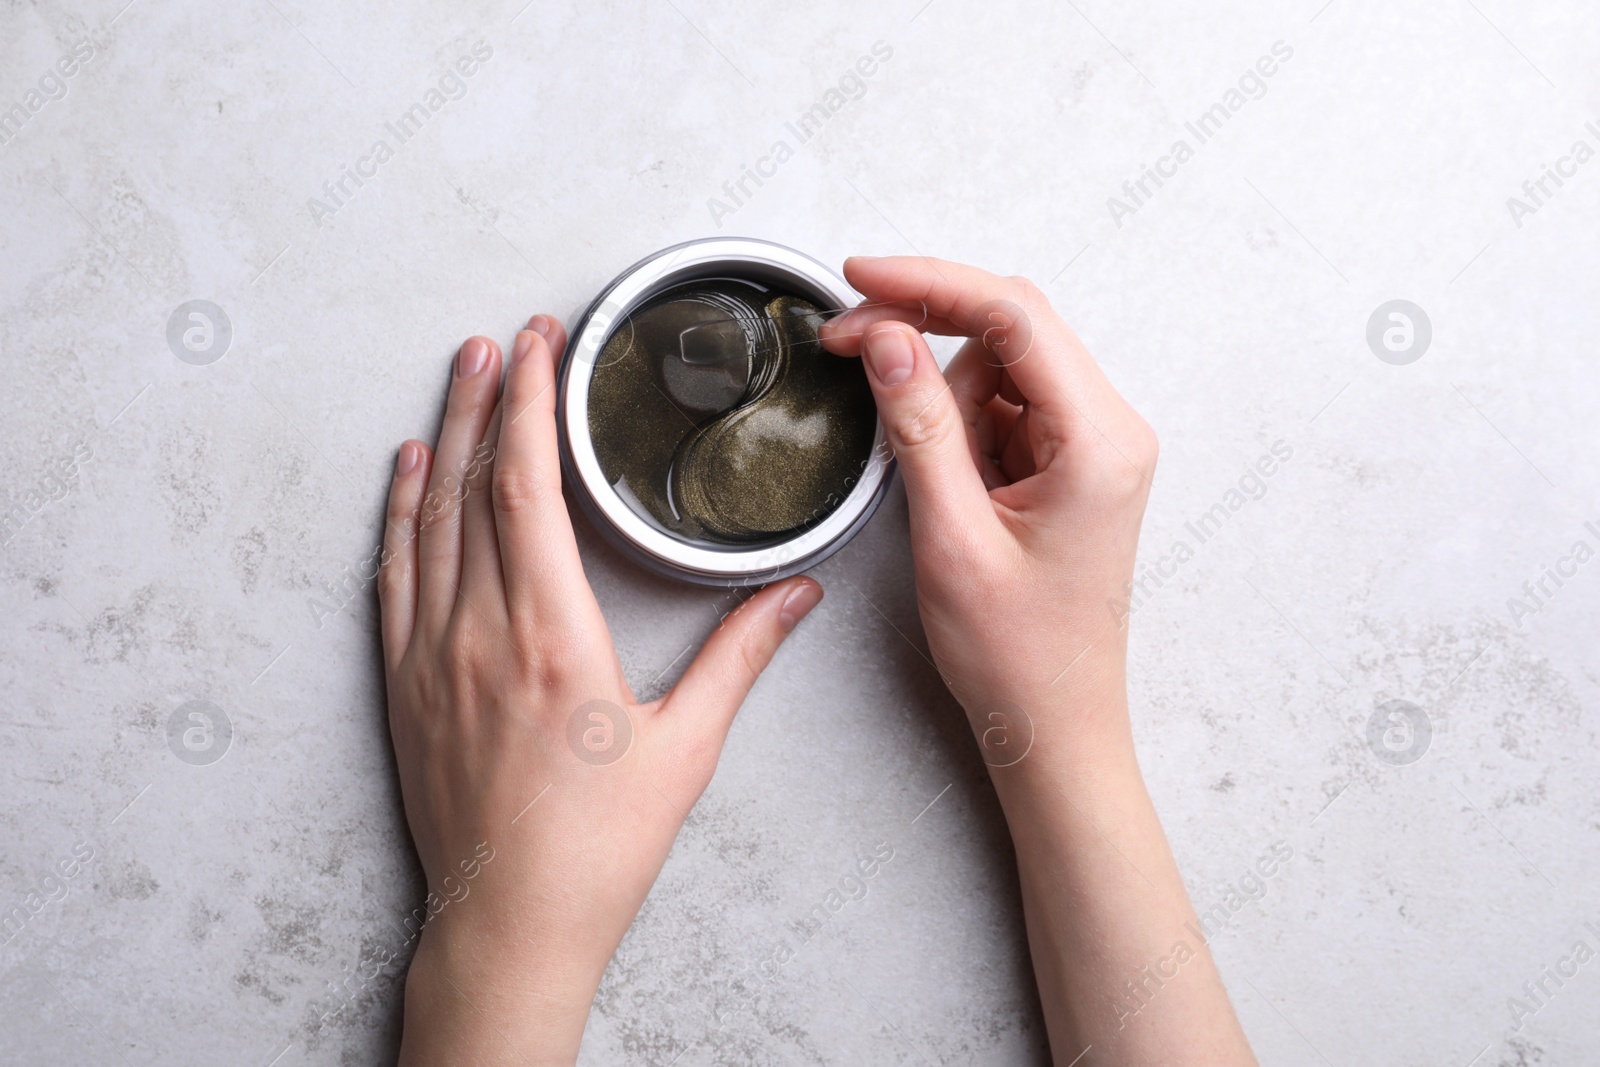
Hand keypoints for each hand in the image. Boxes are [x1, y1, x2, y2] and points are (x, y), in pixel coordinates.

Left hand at [378, 315, 822, 1064]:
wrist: (510, 922)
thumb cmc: (597, 846)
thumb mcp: (686, 748)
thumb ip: (741, 657)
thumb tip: (794, 595)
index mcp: (553, 635)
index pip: (527, 486)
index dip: (528, 404)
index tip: (538, 348)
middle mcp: (479, 632)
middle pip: (471, 484)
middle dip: (486, 398)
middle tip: (502, 339)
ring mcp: (429, 656)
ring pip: (427, 519)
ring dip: (441, 438)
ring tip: (457, 376)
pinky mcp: (402, 685)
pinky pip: (393, 575)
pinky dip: (399, 513)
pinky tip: (408, 474)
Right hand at [819, 257, 1157, 762]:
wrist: (1053, 723)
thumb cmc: (1016, 654)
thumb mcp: (952, 537)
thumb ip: (920, 428)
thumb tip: (888, 337)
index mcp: (1098, 441)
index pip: (1014, 317)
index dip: (930, 283)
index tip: (859, 278)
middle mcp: (1108, 430)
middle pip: (1010, 328)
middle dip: (925, 326)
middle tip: (844, 343)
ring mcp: (1090, 445)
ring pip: (998, 366)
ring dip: (938, 392)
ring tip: (925, 481)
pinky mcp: (1066, 464)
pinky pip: (1001, 409)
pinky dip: (955, 423)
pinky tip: (939, 477)